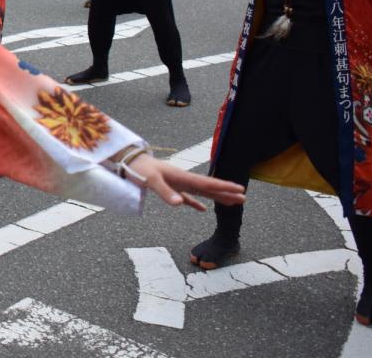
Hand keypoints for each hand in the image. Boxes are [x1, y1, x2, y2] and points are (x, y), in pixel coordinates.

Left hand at [127, 154, 245, 210]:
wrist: (129, 161)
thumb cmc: (140, 169)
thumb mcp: (151, 181)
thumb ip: (165, 192)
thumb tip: (180, 204)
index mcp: (182, 177)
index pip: (207, 183)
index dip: (224, 187)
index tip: (240, 190)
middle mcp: (184, 180)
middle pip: (209, 188)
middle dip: (226, 193)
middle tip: (243, 198)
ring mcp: (178, 184)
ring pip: (202, 192)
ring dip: (216, 197)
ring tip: (231, 202)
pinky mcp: (170, 188)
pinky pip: (187, 197)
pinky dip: (195, 203)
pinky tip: (202, 210)